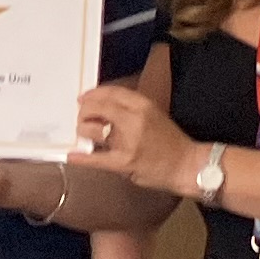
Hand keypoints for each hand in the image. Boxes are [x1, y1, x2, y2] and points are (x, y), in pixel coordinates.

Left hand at [69, 81, 193, 194]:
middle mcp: (135, 119)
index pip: (111, 93)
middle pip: (97, 108)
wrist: (187, 165)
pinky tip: (72, 156)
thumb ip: (130, 109)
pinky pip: (97, 159)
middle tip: (80, 116)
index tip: (83, 98)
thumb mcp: (153, 115)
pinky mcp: (125, 162)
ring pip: (93, 131)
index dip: (93, 94)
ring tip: (81, 132)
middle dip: (84, 111)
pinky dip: (82, 158)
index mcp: (143, 105)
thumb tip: (102, 107)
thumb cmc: (170, 142)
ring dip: (83, 130)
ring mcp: (129, 141)